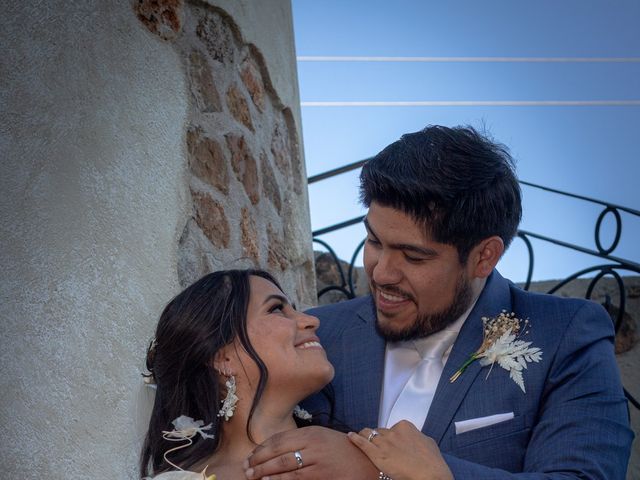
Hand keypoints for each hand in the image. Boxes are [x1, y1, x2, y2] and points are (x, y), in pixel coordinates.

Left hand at [244, 426, 377, 479]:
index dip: (262, 448)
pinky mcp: (321, 474)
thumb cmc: (343, 451)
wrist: (367, 461)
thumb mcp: (322, 438)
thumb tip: (275, 450)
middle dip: (258, 461)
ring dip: (265, 472)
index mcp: (310, 433)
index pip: (279, 439)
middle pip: (278, 451)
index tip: (250, 456)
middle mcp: (312, 443)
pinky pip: (296, 478)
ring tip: (253, 476)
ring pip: (284, 465)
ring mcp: (317, 459)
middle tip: (246, 468)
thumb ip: (302, 442)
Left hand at [347, 421, 452, 479]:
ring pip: (369, 434)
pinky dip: (354, 438)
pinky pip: (362, 443)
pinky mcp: (377, 454)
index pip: (392, 428)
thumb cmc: (432, 463)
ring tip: (360, 437)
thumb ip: (417, 437)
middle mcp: (393, 432)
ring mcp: (384, 443)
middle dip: (379, 438)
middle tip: (380, 446)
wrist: (430, 475)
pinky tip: (350, 436)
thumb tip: (415, 438)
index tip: (390, 442)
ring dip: (365, 436)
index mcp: (405, 426)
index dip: (390, 436)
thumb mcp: (428, 442)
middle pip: (380, 432)